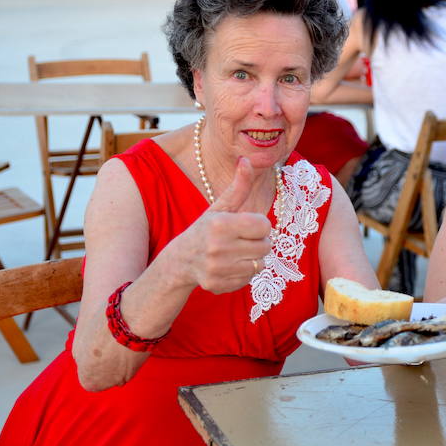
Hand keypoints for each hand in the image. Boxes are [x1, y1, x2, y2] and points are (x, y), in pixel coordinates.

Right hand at [179, 157, 273, 293]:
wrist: (180, 260)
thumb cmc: (205, 229)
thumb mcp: (220, 207)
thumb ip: (238, 186)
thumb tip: (247, 160)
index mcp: (220, 224)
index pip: (265, 226)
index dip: (258, 225)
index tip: (245, 225)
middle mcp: (218, 248)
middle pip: (266, 246)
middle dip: (257, 242)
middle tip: (240, 240)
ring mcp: (218, 269)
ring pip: (260, 263)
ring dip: (252, 258)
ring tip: (236, 252)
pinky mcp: (219, 285)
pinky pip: (250, 279)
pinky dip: (244, 273)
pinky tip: (230, 266)